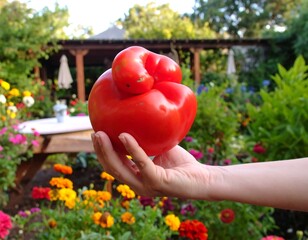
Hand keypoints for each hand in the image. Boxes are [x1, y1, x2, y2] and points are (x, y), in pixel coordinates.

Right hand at [92, 131, 212, 198]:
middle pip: (112, 169)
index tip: (97, 134)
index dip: (103, 152)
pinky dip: (132, 149)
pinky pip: (141, 163)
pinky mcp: (156, 182)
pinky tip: (124, 136)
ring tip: (101, 134)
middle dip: (100, 151)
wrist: (202, 178)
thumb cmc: (182, 164)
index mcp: (137, 178)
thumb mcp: (159, 150)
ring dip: (108, 151)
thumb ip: (147, 141)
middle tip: (95, 133)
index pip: (114, 166)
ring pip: (120, 169)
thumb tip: (137, 120)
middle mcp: (137, 185)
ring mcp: (145, 186)